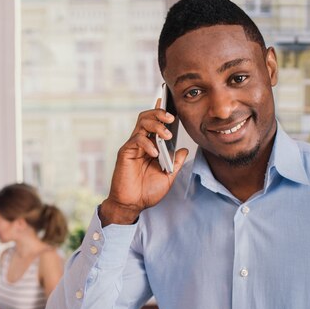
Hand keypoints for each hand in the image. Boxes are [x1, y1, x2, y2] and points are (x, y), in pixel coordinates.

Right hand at [101, 99, 188, 224]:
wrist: (132, 204)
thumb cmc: (147, 191)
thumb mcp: (168, 176)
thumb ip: (176, 162)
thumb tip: (184, 149)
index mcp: (151, 146)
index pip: (155, 123)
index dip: (161, 112)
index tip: (171, 104)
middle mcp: (141, 143)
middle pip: (147, 117)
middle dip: (160, 113)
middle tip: (171, 118)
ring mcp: (133, 147)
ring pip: (142, 123)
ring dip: (156, 125)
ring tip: (166, 135)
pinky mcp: (125, 152)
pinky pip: (137, 139)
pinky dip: (148, 143)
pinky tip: (155, 153)